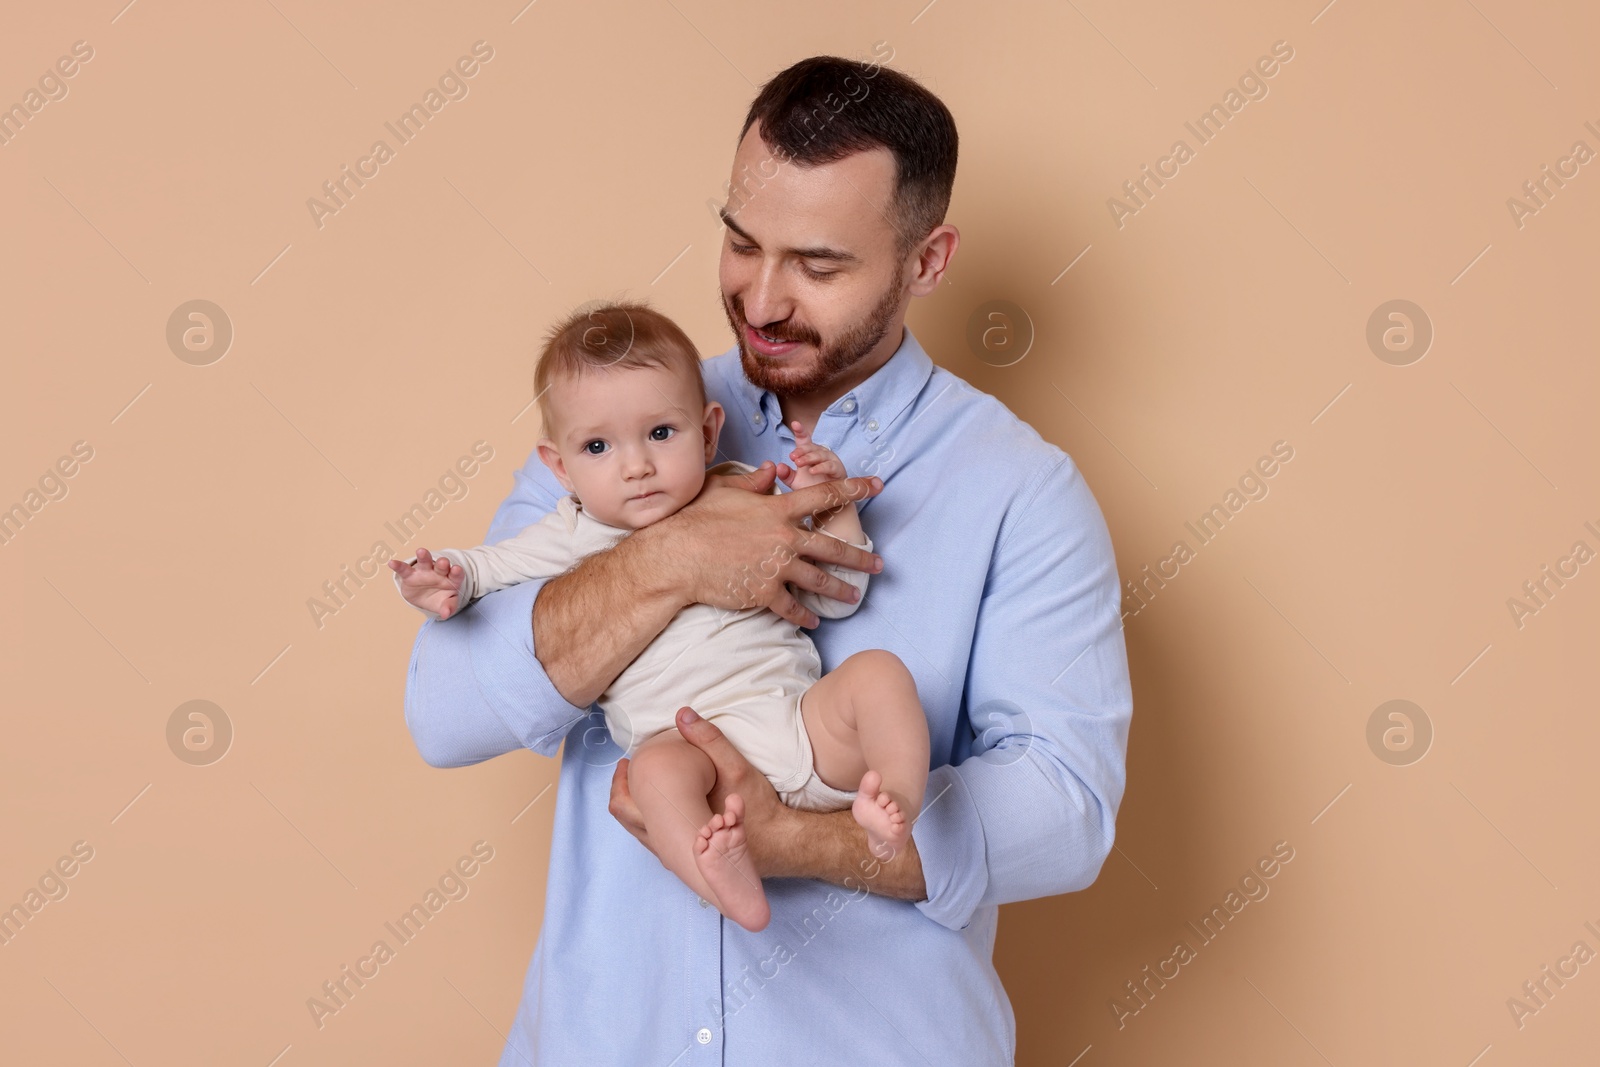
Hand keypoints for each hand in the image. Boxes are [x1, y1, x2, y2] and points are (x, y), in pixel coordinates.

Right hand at [388, 547, 464, 618]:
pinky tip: (392, 563)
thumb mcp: (446, 604)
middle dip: (442, 563)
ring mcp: (424, 572)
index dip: (457, 572)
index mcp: (451, 579)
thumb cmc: (441, 598)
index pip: (456, 574)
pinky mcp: (410, 575)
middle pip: (441, 565)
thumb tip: (446, 614)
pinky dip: (398, 566)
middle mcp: (439, 572)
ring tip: (421, 551)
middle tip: (443, 562)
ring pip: (425, 562)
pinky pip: (404, 569)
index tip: (457, 569)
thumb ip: (448, 607)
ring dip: (424, 556)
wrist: (426, 598)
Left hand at [609, 707, 791, 873]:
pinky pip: (659, 840)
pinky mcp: (690, 859)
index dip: (619, 782)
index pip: (625, 806)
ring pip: (642, 833)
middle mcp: (669, 845)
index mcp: (672, 822)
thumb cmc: (758, 809)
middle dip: (622, 793)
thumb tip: (682, 714)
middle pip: (627, 821)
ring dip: (637, 807)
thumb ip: (708, 741)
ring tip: (642, 784)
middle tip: (625, 771)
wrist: (780, 845)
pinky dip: (653, 819)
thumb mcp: (735, 768)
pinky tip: (666, 803)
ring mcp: (679, 856)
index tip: (625, 762)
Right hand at [660, 460, 883, 628]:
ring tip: (854, 596)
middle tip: (879, 564)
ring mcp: (777, 567)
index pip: (824, 495)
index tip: (876, 486)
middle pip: (832, 547)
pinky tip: (814, 621)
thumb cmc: (697, 518)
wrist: (678, 555)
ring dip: (839, 589)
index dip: (854, 488)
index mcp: (778, 509)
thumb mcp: (725, 489)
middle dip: (859, 556)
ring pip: (818, 580)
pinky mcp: (764, 593)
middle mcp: (785, 538)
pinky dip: (804, 616)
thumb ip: (755, 481)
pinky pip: (792, 607)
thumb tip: (773, 470)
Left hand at [778, 420, 846, 489]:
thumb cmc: (811, 487)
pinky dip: (821, 468)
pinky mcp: (838, 470)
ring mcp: (830, 460)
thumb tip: (778, 466)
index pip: (804, 439)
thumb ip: (786, 474)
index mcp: (809, 452)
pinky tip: (812, 471)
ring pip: (819, 455)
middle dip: (801, 450)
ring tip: (798, 463)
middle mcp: (820, 453)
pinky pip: (830, 466)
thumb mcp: (794, 481)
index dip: (800, 431)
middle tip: (792, 456)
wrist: (826, 501)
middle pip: (811, 446)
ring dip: (809, 458)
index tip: (795, 424)